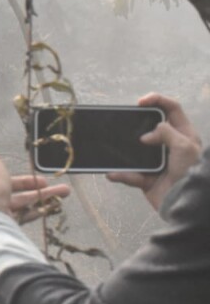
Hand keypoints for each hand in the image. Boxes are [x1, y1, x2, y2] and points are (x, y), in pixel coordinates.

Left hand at [0, 140, 69, 222]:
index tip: (1, 159)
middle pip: (6, 183)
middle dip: (29, 181)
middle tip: (46, 181)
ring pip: (19, 199)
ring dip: (41, 195)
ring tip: (62, 193)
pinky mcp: (2, 220)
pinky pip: (22, 213)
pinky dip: (36, 210)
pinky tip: (52, 206)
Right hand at [107, 93, 202, 211]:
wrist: (186, 203)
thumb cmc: (190, 171)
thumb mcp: (184, 145)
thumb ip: (165, 132)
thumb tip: (145, 137)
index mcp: (183, 135)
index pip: (172, 109)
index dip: (157, 100)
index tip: (140, 102)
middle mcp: (170, 146)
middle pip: (150, 127)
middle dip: (137, 125)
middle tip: (126, 124)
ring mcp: (157, 162)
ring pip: (136, 151)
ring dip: (124, 152)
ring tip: (114, 149)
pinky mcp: (147, 178)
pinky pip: (130, 174)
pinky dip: (121, 175)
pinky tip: (113, 174)